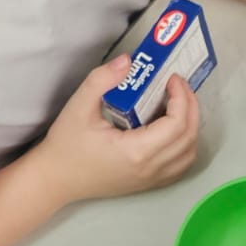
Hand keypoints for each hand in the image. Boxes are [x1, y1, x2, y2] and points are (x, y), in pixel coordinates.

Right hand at [31, 58, 200, 205]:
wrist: (54, 180)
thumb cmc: (66, 146)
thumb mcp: (78, 107)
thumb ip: (102, 79)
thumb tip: (127, 61)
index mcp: (136, 151)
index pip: (177, 123)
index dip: (182, 97)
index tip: (172, 79)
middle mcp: (149, 168)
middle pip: (189, 137)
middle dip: (190, 106)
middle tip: (179, 86)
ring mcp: (150, 180)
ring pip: (188, 154)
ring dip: (191, 127)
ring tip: (178, 105)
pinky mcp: (147, 184)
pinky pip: (179, 167)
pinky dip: (185, 146)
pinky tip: (172, 130)